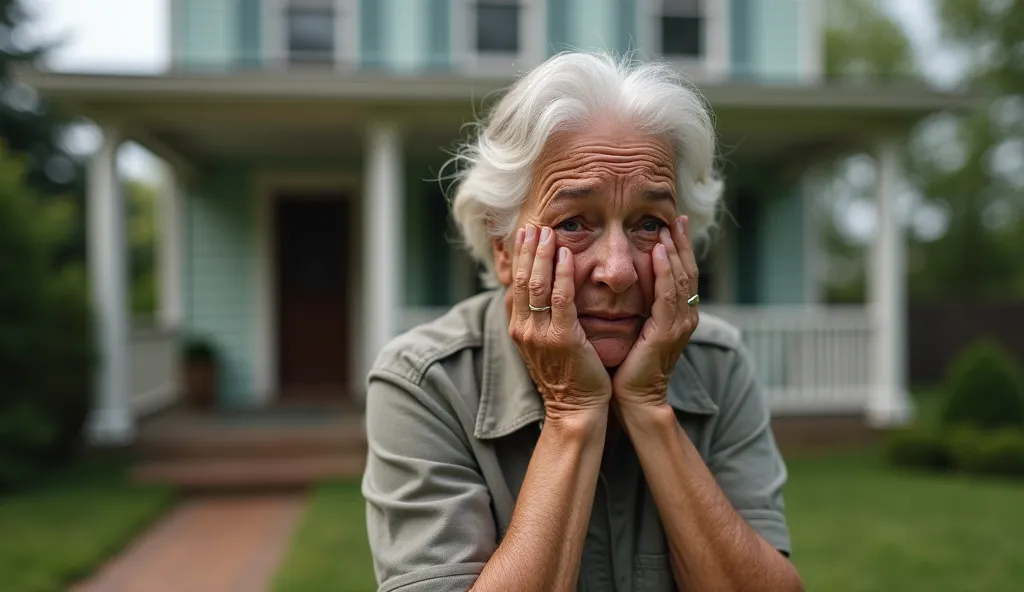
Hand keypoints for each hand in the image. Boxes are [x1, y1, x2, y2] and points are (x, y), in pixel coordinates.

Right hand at [509, 224, 611, 421]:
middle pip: (521, 279)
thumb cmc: (568, 376)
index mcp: (519, 328)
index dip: (518, 256)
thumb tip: (534, 294)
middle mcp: (524, 329)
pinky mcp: (562, 339)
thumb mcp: (545, 344)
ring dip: (542, 255)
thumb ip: (539, 318)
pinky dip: (562, 274)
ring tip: (548, 231)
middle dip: (527, 249)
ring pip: (536, 285)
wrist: (576, 409)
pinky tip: (567, 254)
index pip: (514, 284)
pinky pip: (560, 299)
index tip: (525, 233)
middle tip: (534, 224)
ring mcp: (540, 334)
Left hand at [612, 216, 698, 408]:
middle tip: (676, 217)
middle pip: (687, 271)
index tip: (673, 223)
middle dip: (682, 243)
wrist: (634, 399)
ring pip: (680, 279)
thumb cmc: (629, 366)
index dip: (680, 248)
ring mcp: (679, 325)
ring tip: (667, 227)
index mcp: (678, 315)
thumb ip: (638, 305)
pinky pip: (668, 295)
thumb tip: (625, 280)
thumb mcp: (637, 328)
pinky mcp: (667, 332)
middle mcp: (685, 317)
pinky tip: (658, 252)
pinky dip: (664, 272)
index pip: (682, 273)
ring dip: (674, 251)